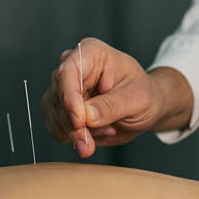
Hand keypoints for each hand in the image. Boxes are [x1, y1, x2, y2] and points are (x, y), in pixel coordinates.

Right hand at [42, 38, 192, 157]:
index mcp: (92, 53)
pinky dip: (73, 138)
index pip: (68, 72)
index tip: (80, 122)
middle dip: (73, 125)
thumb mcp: (137, 99)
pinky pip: (55, 127)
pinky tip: (96, 135)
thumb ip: (111, 106)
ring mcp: (64, 88)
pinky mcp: (62, 108)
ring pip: (54, 115)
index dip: (70, 99)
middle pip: (57, 97)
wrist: (145, 109)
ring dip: (75, 133)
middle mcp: (72, 67)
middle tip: (89, 144)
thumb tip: (87, 116)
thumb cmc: (144, 95)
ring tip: (107, 132)